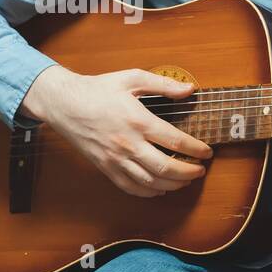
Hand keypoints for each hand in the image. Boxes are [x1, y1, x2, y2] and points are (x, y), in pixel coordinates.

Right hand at [19, 65, 212, 197]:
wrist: (64, 104)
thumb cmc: (97, 89)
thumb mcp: (131, 78)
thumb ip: (163, 84)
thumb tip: (189, 90)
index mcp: (138, 121)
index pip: (176, 142)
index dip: (197, 150)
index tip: (207, 152)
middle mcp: (128, 144)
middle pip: (166, 168)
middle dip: (189, 173)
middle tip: (200, 170)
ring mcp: (116, 159)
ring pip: (151, 183)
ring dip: (173, 185)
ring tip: (185, 180)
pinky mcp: (106, 168)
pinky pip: (131, 188)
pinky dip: (149, 193)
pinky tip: (160, 188)